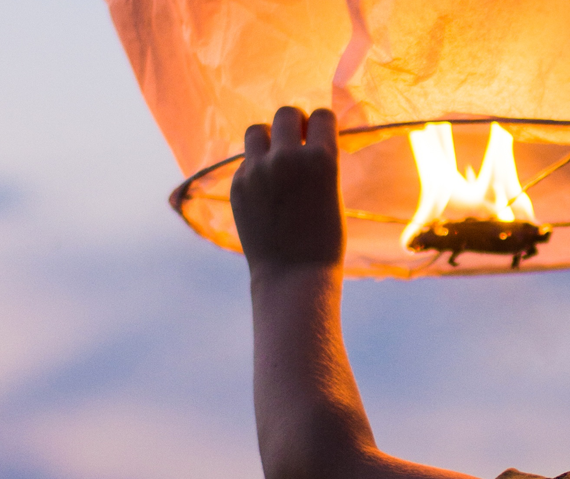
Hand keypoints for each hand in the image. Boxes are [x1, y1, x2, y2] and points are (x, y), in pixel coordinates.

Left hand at [230, 106, 343, 273]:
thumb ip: (317, 162)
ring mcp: (258, 170)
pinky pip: (246, 161)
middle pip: (285, 114)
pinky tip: (265, 191)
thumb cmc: (324, 238)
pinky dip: (256, 168)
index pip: (321, 115)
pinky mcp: (238, 184)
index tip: (319, 135)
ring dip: (268, 138)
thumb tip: (304, 137)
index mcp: (322, 159)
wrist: (294, 274)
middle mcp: (288, 157)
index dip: (321, 124)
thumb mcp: (331, 192)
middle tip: (297, 141)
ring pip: (257, 130)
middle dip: (294, 123)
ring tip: (275, 158)